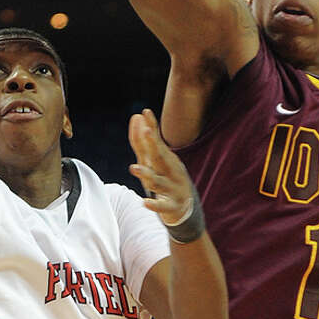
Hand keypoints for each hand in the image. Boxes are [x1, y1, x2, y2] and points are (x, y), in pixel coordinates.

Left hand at [128, 109, 194, 226]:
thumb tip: (136, 116)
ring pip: (158, 182)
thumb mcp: (157, 159)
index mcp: (166, 160)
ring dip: (147, 175)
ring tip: (133, 167)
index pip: (157, 142)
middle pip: (160, 158)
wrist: (185, 207)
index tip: (145, 112)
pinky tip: (144, 202)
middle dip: (152, 145)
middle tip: (145, 131)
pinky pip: (163, 206)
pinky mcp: (172, 206)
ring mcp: (172, 189)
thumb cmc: (167, 178)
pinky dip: (155, 205)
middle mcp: (170, 172)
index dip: (151, 128)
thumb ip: (144, 140)